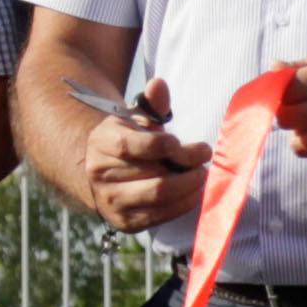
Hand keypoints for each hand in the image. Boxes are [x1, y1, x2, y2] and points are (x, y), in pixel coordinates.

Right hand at [79, 80, 207, 232]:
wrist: (102, 174)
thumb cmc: (128, 141)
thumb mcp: (135, 119)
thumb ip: (151, 105)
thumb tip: (159, 84)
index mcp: (102, 143)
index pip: (133, 146)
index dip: (164, 144)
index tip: (182, 142)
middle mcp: (102, 175)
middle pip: (155, 175)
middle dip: (187, 166)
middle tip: (204, 157)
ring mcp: (113, 201)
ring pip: (160, 197)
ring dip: (190, 186)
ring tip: (202, 174)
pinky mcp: (126, 222)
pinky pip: (162, 216)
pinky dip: (184, 203)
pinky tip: (194, 191)